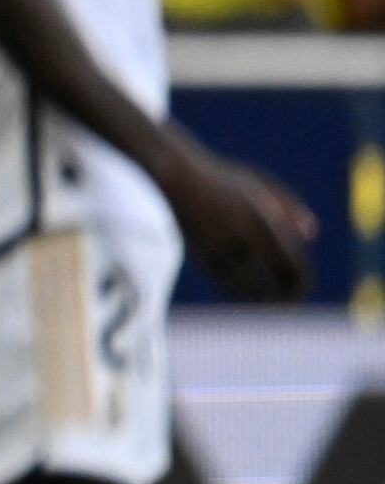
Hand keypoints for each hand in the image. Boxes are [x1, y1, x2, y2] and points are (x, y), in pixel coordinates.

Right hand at [161, 138, 315, 304]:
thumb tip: (311, 236)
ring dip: (262, 297)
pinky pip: (225, 283)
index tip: (304, 287)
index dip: (301, 280)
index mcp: (261, 221)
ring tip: (270, 303)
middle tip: (291, 300)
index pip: (290, 264)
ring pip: (247, 286)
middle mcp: (242, 238)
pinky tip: (245, 295)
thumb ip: (290, 208)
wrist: (173, 181)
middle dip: (285, 293)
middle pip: (273, 279)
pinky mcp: (201, 257)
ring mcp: (220, 249)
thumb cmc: (220, 180)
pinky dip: (239, 292)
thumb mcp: (260, 184)